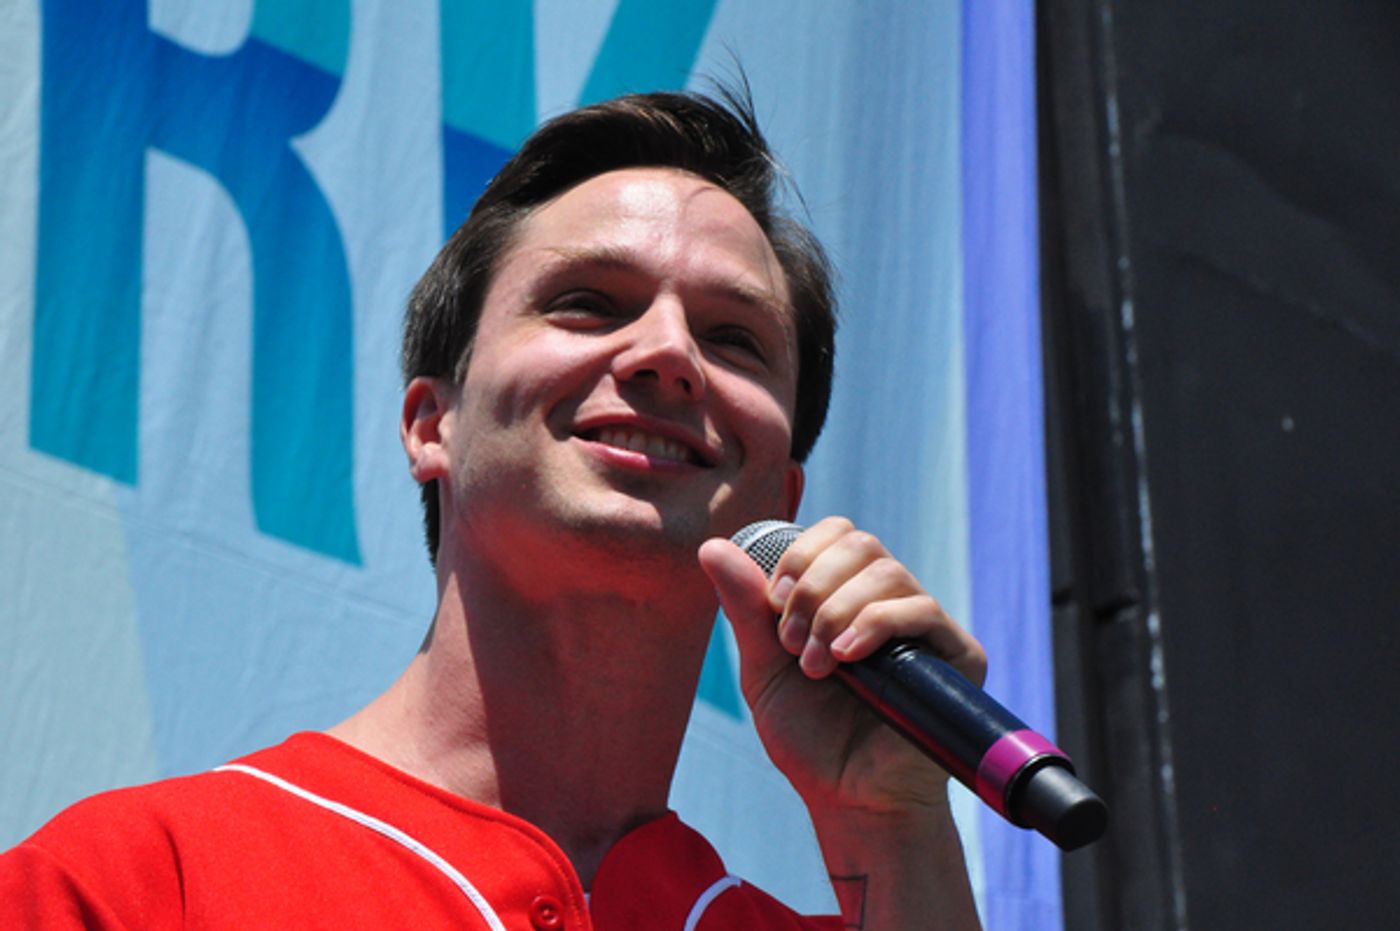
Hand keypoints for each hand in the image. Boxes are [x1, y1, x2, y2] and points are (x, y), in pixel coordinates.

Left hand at [698, 517, 986, 816]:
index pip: (837, 534)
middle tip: (791, 640)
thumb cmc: (809, 737)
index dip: (802, 555)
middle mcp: (890, 603)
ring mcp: (925, 628)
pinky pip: (922, 610)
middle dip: (813, 583)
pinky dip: (875, 624)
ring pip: (888, 573)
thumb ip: (746, 607)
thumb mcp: (764, 668)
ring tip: (816, 665)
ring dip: (837, 612)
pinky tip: (847, 659)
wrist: (847, 799)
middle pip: (861, 543)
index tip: (773, 602)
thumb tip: (711, 546)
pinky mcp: (957, 655)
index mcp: (848, 596)